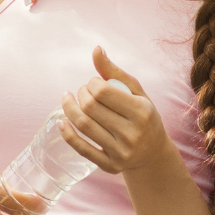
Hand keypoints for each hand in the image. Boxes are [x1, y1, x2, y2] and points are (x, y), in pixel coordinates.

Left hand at [56, 48, 171, 175]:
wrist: (153, 154)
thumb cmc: (143, 116)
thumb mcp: (137, 92)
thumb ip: (114, 72)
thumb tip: (95, 49)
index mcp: (141, 111)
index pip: (102, 91)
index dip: (91, 83)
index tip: (93, 83)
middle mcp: (132, 133)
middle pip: (90, 107)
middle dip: (80, 94)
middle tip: (81, 92)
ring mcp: (121, 152)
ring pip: (83, 126)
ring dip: (68, 108)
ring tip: (67, 99)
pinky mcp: (110, 166)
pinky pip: (82, 149)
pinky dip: (67, 134)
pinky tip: (61, 122)